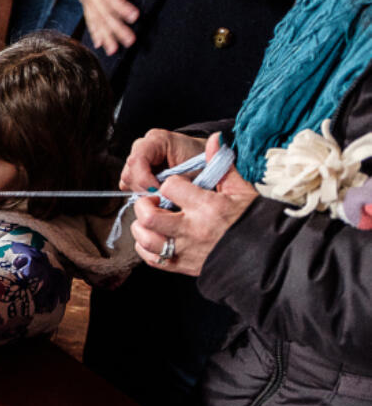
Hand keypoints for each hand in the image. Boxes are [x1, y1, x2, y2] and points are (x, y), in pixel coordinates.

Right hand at [61, 0, 151, 55]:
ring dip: (105, 36)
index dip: (122, 7)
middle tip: (130, 41)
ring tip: (114, 50)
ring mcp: (86, 0)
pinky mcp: (85, 3)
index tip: (135, 17)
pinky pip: (89, 20)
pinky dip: (94, 33)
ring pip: (96, 21)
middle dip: (116, 29)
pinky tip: (100, 45)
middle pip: (104, 13)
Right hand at [120, 129, 206, 191]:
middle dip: (143, 188)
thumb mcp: (194, 171)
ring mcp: (138, 159)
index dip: (143, 179)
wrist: (203, 159)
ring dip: (141, 191)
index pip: (137, 160)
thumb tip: (161, 194)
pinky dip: (141, 193)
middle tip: (161, 196)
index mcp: (157, 140)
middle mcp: (143, 147)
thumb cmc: (201, 162)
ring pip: (126, 181)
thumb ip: (177, 182)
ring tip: (160, 194)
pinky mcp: (136, 171)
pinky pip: (129, 186)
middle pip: (128, 173)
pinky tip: (156, 193)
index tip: (157, 191)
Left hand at [130, 134, 257, 274]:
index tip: (174, 186)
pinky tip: (153, 237)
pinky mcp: (184, 267)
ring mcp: (186, 251)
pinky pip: (153, 260)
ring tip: (149, 219)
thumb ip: (223, 165)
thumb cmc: (253, 219)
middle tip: (150, 201)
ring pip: (147, 240)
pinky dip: (146, 249)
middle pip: (149, 216)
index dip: (168, 183)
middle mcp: (193, 230)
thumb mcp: (242, 189)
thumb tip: (214, 139)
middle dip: (143, 205)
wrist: (266, 254)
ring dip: (141, 228)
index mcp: (208, 207)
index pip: (170, 187)